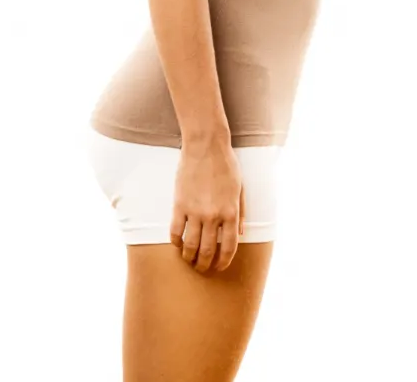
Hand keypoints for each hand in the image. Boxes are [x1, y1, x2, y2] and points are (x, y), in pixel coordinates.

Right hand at [171, 138, 244, 273]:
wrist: (206, 147)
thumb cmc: (226, 166)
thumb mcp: (241, 191)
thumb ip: (241, 215)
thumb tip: (240, 235)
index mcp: (231, 214)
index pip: (228, 248)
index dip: (223, 262)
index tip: (218, 268)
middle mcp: (213, 216)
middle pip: (208, 250)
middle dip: (205, 264)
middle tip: (202, 268)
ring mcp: (195, 211)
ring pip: (190, 244)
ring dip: (189, 257)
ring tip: (188, 260)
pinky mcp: (179, 204)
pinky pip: (175, 229)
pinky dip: (175, 241)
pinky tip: (177, 244)